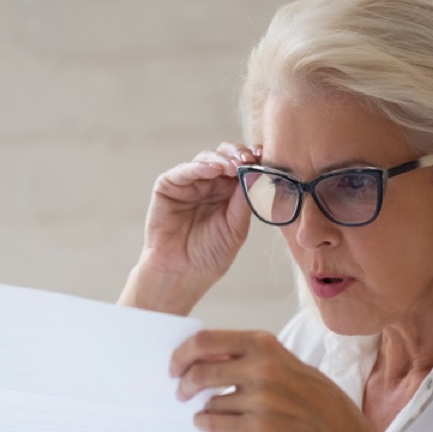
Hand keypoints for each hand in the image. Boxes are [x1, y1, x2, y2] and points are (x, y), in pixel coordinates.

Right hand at [119, 143, 259, 314]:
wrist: (181, 276)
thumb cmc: (208, 258)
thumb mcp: (236, 228)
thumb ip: (244, 200)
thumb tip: (258, 173)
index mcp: (227, 194)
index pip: (242, 167)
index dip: (253, 160)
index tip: (264, 158)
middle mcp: (208, 185)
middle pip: (225, 157)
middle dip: (239, 155)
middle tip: (249, 159)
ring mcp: (188, 185)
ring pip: (206, 159)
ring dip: (222, 159)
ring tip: (234, 166)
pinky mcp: (167, 187)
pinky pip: (184, 171)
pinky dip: (200, 166)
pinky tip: (214, 169)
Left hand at [171, 329, 380, 431]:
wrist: (329, 421)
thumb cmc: (295, 385)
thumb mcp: (271, 357)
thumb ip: (235, 353)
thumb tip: (190, 357)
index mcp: (260, 343)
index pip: (204, 342)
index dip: (181, 355)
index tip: (174, 367)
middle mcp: (261, 368)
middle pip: (200, 372)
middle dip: (184, 385)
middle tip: (181, 392)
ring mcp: (261, 399)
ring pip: (208, 402)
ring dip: (200, 407)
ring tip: (205, 408)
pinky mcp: (259, 426)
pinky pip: (215, 423)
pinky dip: (204, 423)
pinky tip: (205, 421)